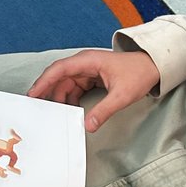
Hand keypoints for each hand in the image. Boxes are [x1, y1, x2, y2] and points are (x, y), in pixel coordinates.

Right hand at [27, 50, 159, 132]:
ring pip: (65, 84)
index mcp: (88, 61)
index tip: (33, 94)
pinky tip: (68, 111)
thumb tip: (88, 125)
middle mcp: (84, 63)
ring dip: (60, 98)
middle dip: (47, 92)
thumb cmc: (138, 74)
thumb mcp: (122, 95)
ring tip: (53, 114)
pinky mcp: (91, 77)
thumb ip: (104, 111)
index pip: (59, 69)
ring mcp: (87, 70)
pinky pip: (74, 88)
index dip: (44, 82)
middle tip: (37, 109)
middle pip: (58, 77)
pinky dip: (70, 99)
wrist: (152, 67)